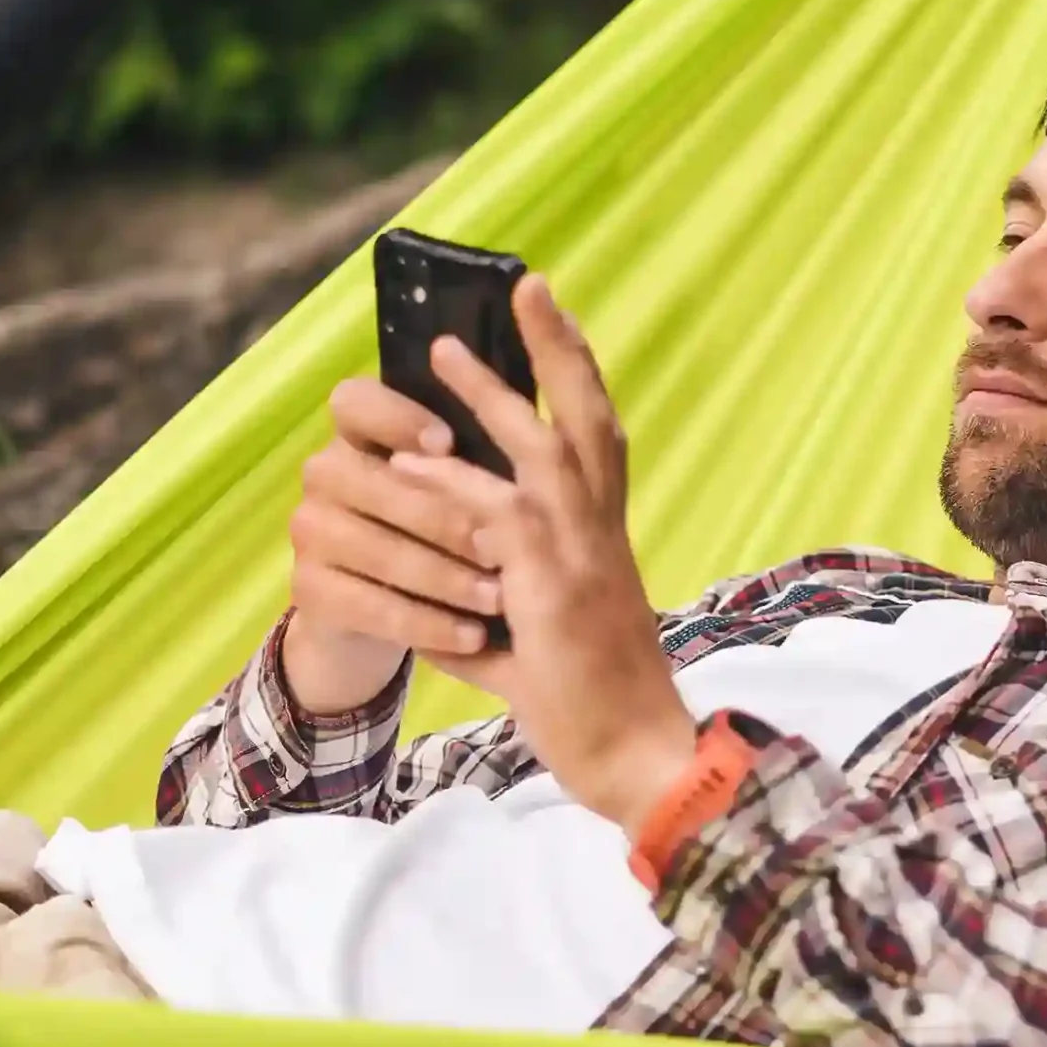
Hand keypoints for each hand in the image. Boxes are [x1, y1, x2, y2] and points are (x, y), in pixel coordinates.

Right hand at [282, 374, 504, 715]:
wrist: (380, 614)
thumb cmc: (435, 534)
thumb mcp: (457, 490)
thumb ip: (474, 457)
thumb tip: (530, 431)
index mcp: (357, 433)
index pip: (354, 401)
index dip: (398, 417)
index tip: (450, 443)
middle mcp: (323, 473)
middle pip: (374, 482)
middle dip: (444, 516)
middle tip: (501, 546)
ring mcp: (310, 531)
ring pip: (377, 549)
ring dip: (444, 576)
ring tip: (500, 599)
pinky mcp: (308, 589)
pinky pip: (371, 606)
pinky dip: (428, 621)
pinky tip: (473, 637)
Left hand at [391, 275, 697, 828]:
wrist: (634, 760)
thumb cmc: (589, 711)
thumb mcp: (530, 654)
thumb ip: (489, 625)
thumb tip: (441, 623)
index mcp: (603, 539)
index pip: (600, 438)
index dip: (579, 376)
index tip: (555, 323)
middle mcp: (602, 533)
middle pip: (589, 415)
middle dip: (557, 347)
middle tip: (528, 286)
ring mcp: (582, 554)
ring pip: (541, 448)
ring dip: (492, 395)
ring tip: (444, 350)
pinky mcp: (552, 585)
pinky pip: (495, 518)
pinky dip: (453, 487)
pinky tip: (412, 461)